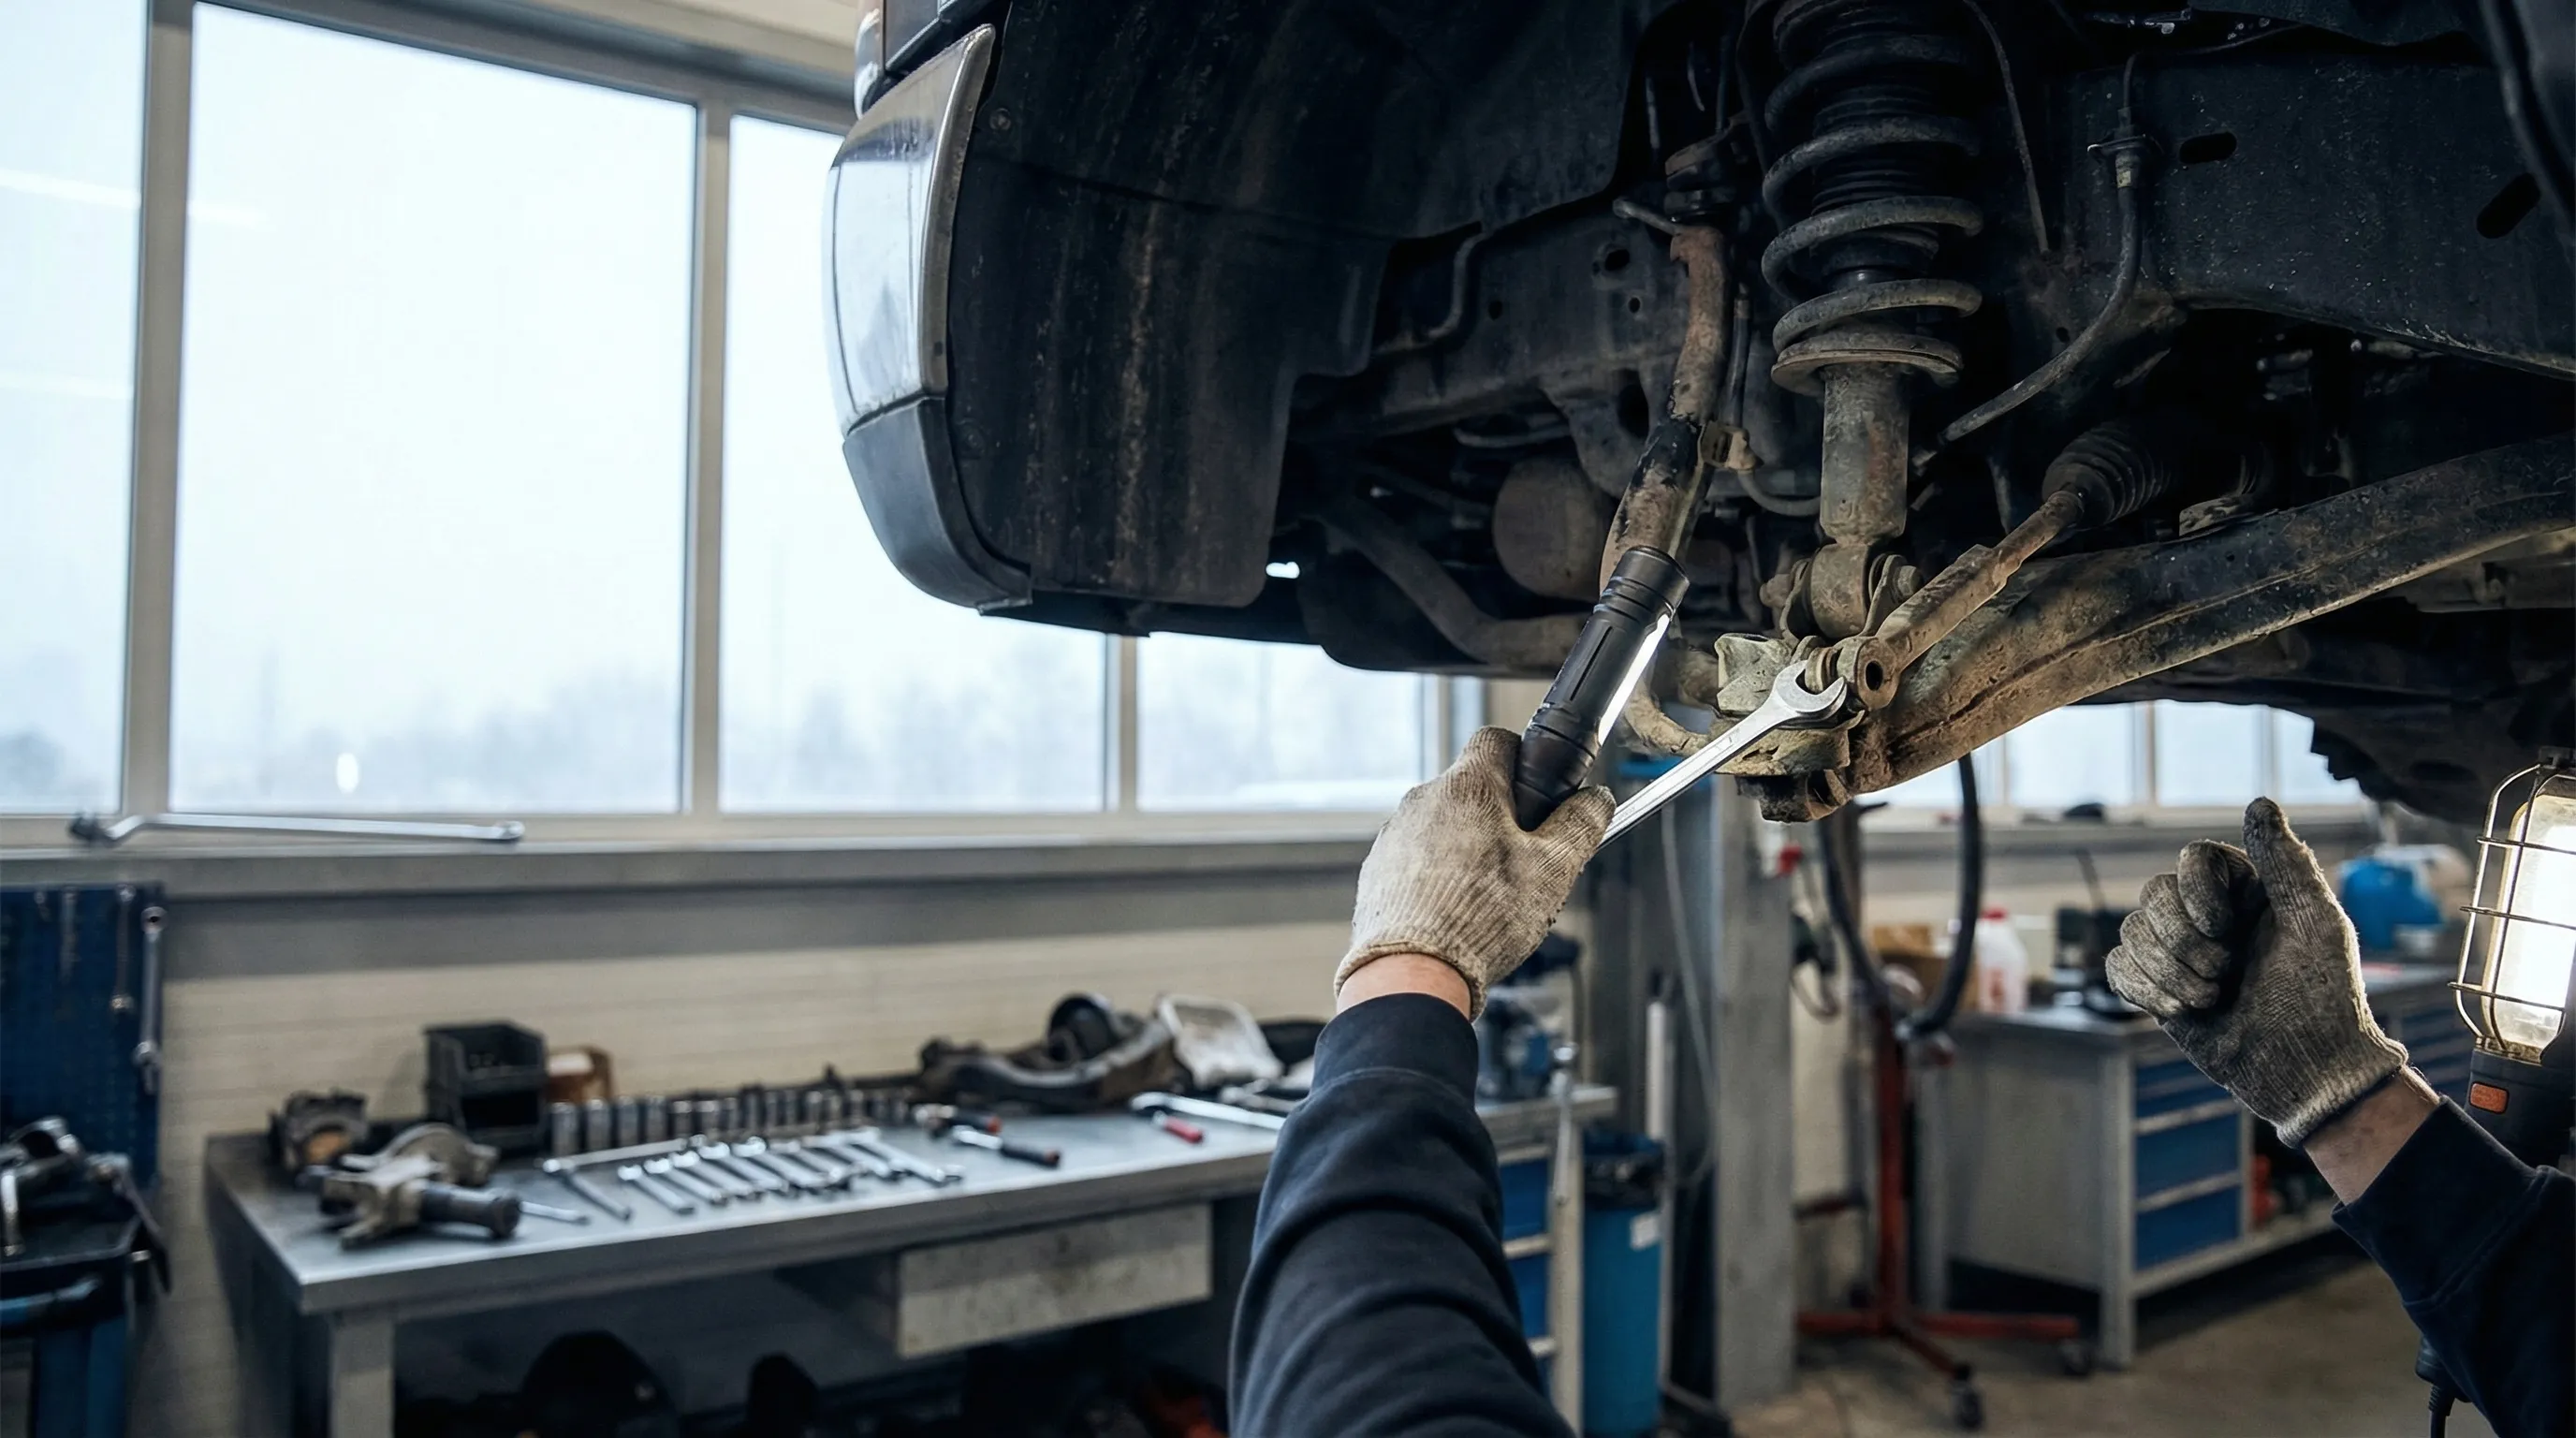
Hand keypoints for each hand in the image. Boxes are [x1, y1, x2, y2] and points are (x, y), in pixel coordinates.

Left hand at [1336, 728, 1612, 1018]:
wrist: (1411, 973)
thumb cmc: (1479, 920)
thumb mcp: (1553, 870)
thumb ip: (1580, 825)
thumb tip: (1597, 800)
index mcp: (1468, 787)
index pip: (1499, 740)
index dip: (1527, 759)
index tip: (1542, 789)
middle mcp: (1423, 801)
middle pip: (1472, 789)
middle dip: (1502, 816)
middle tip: (1526, 859)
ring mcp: (1396, 836)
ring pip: (1445, 827)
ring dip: (1470, 849)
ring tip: (1491, 898)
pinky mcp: (1380, 872)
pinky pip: (1418, 860)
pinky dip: (1440, 877)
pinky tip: (1458, 913)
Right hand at [2106, 798, 2416, 1145]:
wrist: (2305, 1071)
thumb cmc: (2324, 997)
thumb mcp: (2316, 923)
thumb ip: (2287, 862)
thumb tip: (2259, 801)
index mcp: (2247, 891)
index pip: (2193, 858)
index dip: (2198, 892)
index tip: (2226, 928)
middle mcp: (2208, 915)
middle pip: (2153, 894)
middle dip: (2184, 943)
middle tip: (2227, 974)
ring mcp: (2179, 953)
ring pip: (2131, 932)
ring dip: (2170, 973)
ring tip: (2212, 999)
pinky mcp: (2156, 988)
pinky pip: (2116, 967)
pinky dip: (2144, 989)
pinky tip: (2182, 1011)